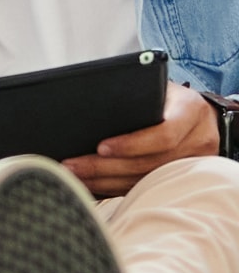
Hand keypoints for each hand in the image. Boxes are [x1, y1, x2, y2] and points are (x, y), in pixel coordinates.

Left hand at [64, 81, 217, 196]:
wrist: (197, 111)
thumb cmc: (165, 93)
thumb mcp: (155, 84)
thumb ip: (133, 93)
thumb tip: (87, 103)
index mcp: (191, 111)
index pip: (163, 135)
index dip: (131, 145)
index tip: (100, 147)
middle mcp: (199, 140)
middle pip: (150, 163)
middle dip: (106, 167)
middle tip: (72, 166)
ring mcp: (195, 162)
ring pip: (146, 180)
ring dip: (106, 181)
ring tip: (75, 176)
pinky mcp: (183, 177)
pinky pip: (146, 186)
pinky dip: (116, 187)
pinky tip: (91, 184)